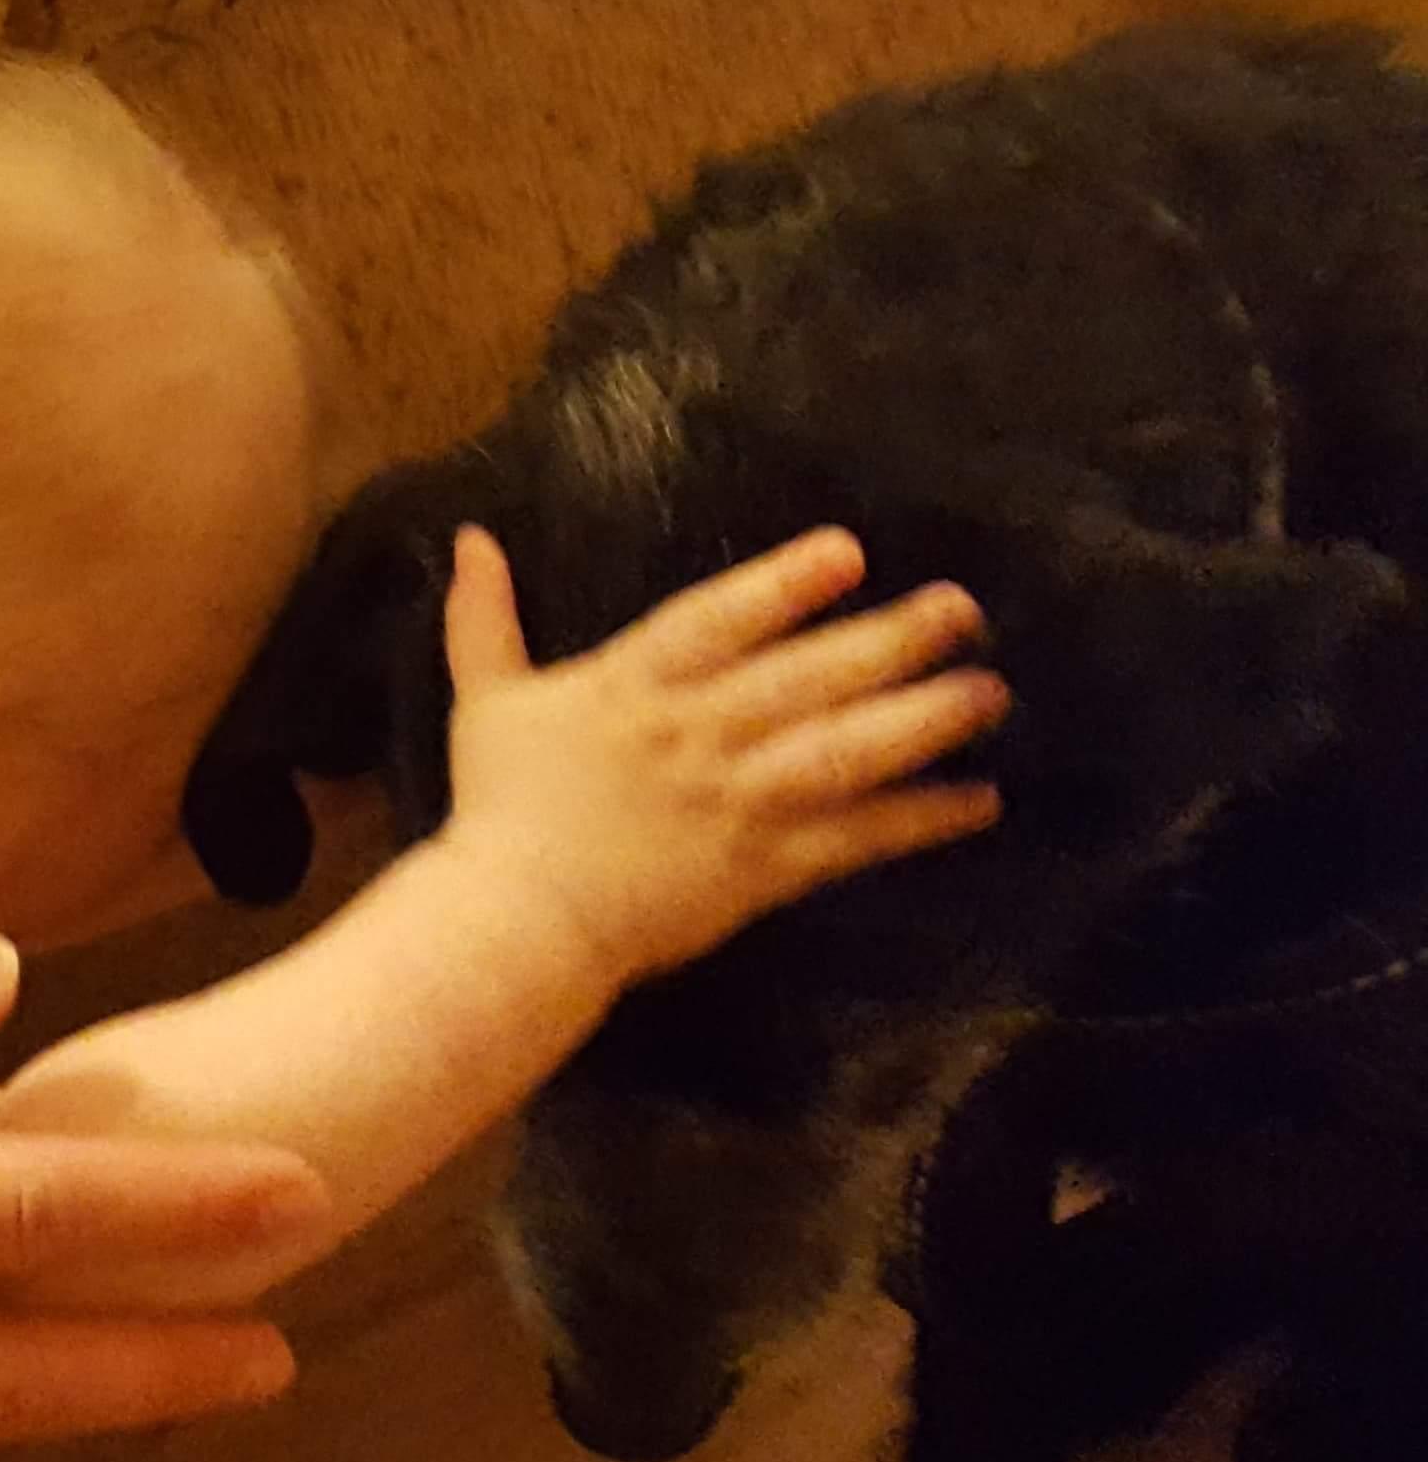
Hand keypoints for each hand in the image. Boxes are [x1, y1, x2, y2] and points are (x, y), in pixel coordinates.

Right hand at [432, 524, 1005, 985]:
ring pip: (847, 751)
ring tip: (989, 692)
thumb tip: (472, 538)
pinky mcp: (762, 867)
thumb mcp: (488, 701)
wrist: (516, 922)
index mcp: (635, 686)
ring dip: (925, 720)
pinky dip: (919, 819)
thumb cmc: (500, 810)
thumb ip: (485, 619)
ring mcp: (736, 802)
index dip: (784, 585)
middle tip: (964, 609)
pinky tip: (978, 800)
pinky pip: (855, 838)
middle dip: (893, 640)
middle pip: (809, 677)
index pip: (718, 620)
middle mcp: (697, 733)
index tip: (849, 554)